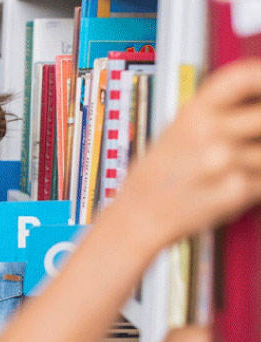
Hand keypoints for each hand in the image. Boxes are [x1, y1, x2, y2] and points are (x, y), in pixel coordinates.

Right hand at [117, 59, 260, 244]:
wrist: (141, 214)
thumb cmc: (159, 174)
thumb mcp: (178, 130)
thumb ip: (217, 113)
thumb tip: (256, 100)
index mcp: (193, 112)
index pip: (242, 79)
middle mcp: (208, 132)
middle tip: (253, 138)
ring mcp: (224, 161)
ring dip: (258, 162)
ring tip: (237, 168)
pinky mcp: (237, 190)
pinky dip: (255, 185)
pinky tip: (233, 186)